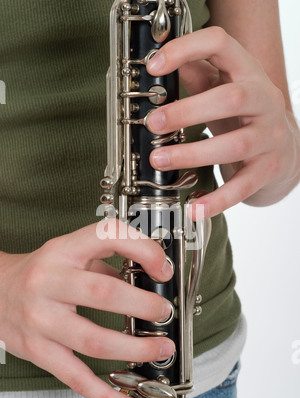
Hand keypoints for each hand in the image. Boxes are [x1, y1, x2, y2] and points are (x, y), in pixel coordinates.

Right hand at [0, 221, 174, 397]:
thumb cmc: (40, 272)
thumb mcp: (70, 253)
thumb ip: (107, 261)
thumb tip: (152, 275)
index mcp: (63, 251)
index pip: (106, 237)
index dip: (141, 249)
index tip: (163, 268)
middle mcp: (49, 283)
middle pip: (103, 293)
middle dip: (143, 305)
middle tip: (164, 312)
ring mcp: (41, 320)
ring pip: (93, 340)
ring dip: (134, 349)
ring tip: (159, 349)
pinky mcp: (38, 351)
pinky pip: (75, 377)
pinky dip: (105, 394)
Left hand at [146, 27, 299, 217]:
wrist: (285, 150)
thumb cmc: (245, 117)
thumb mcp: (223, 90)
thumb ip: (198, 77)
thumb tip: (160, 67)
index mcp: (248, 73)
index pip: (220, 44)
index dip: (186, 49)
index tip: (154, 65)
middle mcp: (264, 101)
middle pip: (230, 99)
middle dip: (187, 112)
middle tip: (154, 124)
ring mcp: (269, 137)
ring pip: (233, 146)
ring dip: (192, 154)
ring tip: (160, 160)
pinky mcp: (268, 169)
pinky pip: (242, 187)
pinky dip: (217, 200)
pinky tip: (195, 207)